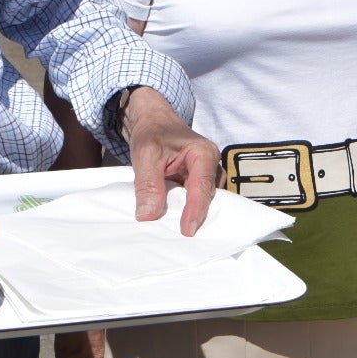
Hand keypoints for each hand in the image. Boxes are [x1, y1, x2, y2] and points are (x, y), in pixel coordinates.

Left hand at [120, 87, 220, 234]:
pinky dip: (185, 208)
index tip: (187, 231)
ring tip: (177, 231)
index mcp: (203, 153)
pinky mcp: (198, 180)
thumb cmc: (151, 132)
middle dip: (196, 215)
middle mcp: (211, 164)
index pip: (202, 187)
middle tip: (182, 237)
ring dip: (191, 212)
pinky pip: (195, 198)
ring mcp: (207, 173)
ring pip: (203, 199)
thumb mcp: (145, 154)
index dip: (195, 211)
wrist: (151, 120)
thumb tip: (149, 215)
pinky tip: (174, 219)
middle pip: (207, 196)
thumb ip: (148, 184)